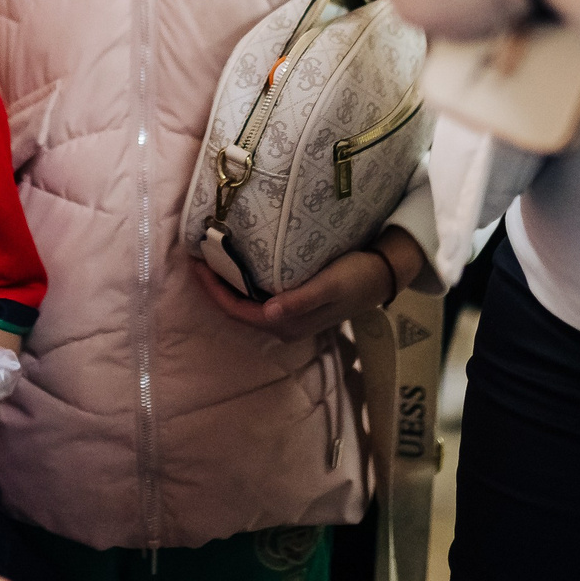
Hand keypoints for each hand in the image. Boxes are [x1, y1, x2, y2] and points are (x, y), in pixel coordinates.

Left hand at [192, 231, 421, 340]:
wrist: (383, 275)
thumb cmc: (357, 276)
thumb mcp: (331, 285)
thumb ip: (301, 300)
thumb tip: (269, 313)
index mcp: (287, 324)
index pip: (238, 311)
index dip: (214, 291)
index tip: (197, 265)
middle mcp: (283, 325)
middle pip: (236, 309)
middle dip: (214, 286)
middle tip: (196, 255)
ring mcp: (287, 316)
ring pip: (245, 303)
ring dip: (226, 283)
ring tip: (210, 255)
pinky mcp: (293, 304)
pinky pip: (257, 296)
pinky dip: (242, 281)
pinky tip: (237, 262)